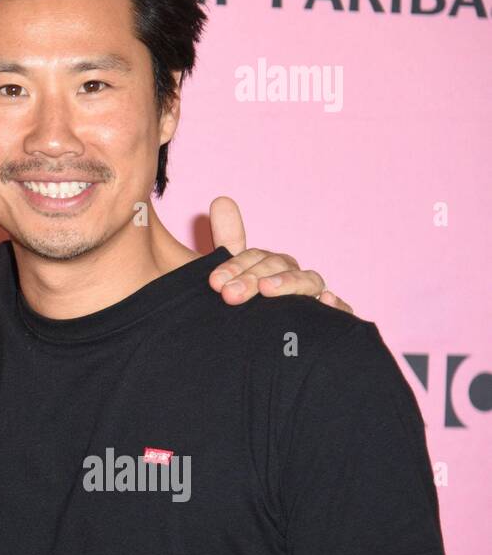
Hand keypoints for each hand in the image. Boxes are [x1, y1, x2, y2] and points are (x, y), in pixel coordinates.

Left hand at [206, 196, 353, 313]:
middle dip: (251, 278)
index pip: (253, 257)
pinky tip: (327, 300)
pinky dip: (337, 305)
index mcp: (265, 268)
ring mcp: (309, 300)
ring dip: (288, 283)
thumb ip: (226, 241)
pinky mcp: (327, 323)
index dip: (235, 265)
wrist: (249, 356)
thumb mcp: (227, 281)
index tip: (214, 281)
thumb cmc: (240, 315)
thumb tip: (221, 199)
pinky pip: (341, 311)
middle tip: (228, 294)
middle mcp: (290, 280)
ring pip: (308, 282)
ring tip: (267, 289)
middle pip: (277, 267)